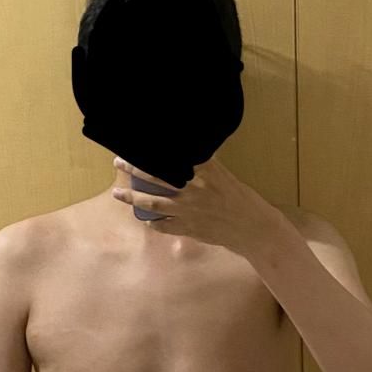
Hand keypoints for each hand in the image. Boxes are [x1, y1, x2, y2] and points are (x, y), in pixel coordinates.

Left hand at [111, 155, 269, 254]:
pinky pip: (163, 226)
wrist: (253, 228)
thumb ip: (206, 167)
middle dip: (134, 168)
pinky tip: (146, 220)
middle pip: (156, 176)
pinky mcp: (189, 228)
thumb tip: (188, 157)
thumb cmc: (242, 200)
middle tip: (118, 161)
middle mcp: (193, 189)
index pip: (173, 157)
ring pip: (153, 203)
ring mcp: (189, 210)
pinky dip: (153, 223)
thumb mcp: (225, 177)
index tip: (137, 143)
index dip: (153, 151)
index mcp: (205, 171)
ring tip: (118, 193)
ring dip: (133, 197)